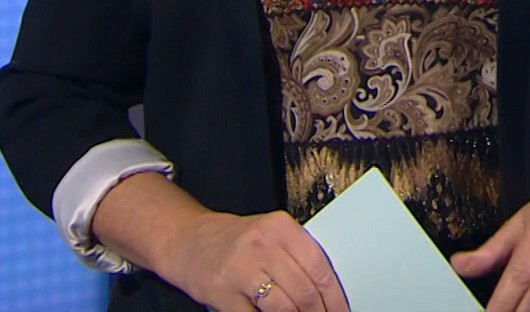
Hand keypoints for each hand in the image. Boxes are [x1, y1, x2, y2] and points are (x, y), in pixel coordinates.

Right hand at [159, 210, 348, 311]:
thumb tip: (327, 293)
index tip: (340, 310)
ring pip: (285, 308)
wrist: (188, 241)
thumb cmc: (236, 242)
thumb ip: (297, 258)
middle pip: (305, 291)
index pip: (319, 267)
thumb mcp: (271, 237)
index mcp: (280, 227)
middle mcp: (261, 244)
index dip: (334, 296)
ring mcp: (241, 269)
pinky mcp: (223, 293)